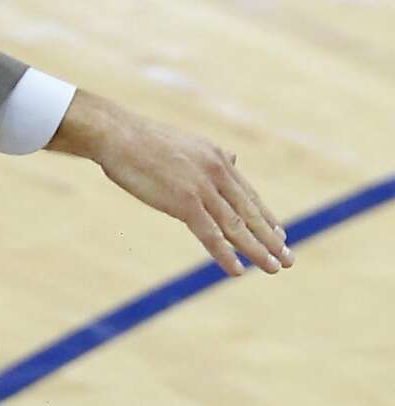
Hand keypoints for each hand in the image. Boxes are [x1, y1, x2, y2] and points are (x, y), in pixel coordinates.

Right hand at [49, 91, 294, 278]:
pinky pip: (210, 234)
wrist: (117, 135)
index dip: (266, 216)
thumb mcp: (186, 143)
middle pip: (250, 212)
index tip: (280, 233)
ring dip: (258, 250)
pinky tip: (238, 270)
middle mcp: (217, 172)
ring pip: (236, 225)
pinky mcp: (184, 202)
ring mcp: (202, 188)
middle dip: (271, 238)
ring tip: (274, 267)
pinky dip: (225, 254)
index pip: (248, 193)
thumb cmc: (142, 140)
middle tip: (288, 258)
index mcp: (217, 158)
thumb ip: (210, 156)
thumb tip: (233, 158)